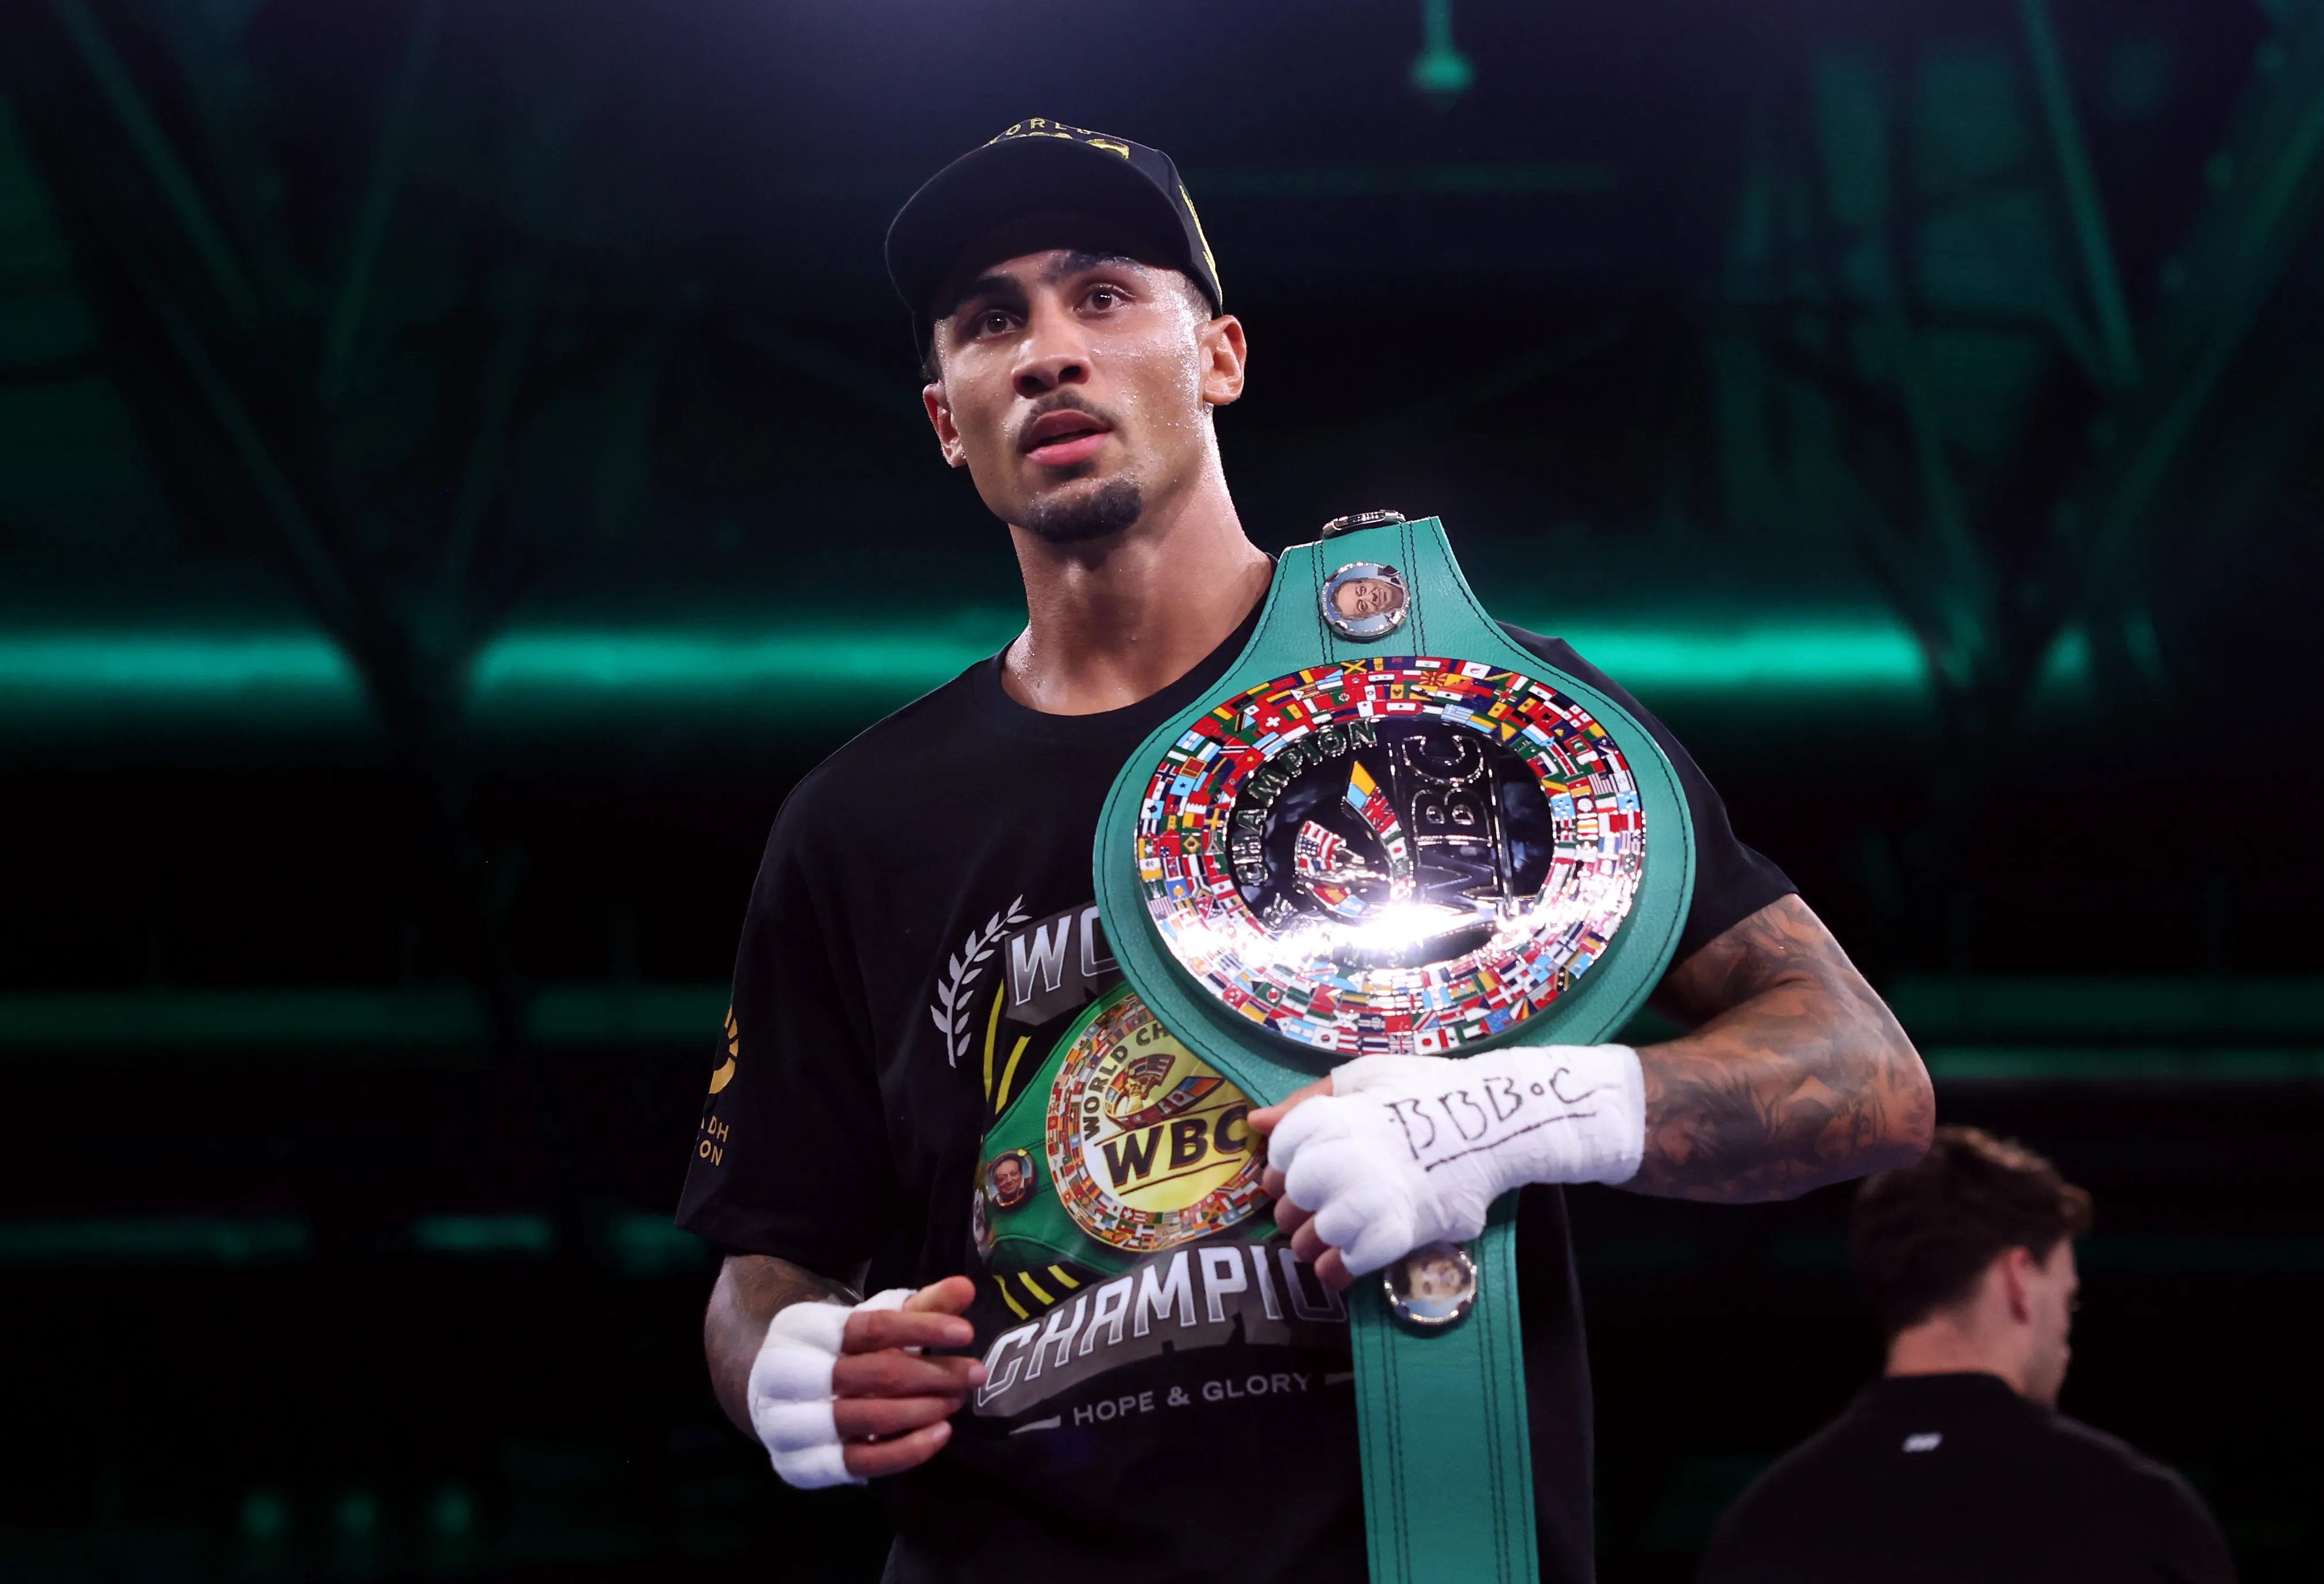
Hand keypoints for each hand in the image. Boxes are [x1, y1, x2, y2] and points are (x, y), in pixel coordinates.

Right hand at [749, 1275, 984, 1486]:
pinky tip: (941, 1433)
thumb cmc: (839, 1353)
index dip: (922, 1328)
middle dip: (934, 1373)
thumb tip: (967, 1287)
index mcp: (805, 1329)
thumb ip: (921, 1306)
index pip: (871, 1327)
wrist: (777, 1399)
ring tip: (957, 1400)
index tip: (966, 1332)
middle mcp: (790, 1376)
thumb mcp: (874, 1323)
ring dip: (924, 1410)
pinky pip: (863, 1462)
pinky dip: (907, 1450)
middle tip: (976, 1373)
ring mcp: (793, 1424)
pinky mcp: (803, 1465)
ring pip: (870, 1418)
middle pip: (876, 1373)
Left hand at [1252, 1047, 1645, 1288]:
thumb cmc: (1425, 1091)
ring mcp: (1370, 1197)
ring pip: (1315, 1236)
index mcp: (1332, 1117)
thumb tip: (1253, 1123)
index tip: (1296, 1174)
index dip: (1282, 1168)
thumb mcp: (1363, 1077)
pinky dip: (1339, 1269)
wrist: (1493, 1122)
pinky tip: (1338, 1267)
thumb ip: (1305, 1103)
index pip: (1280, 1153)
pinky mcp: (1399, 1230)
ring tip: (1327, 1237)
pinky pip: (1350, 1262)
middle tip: (1316, 1207)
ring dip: (1312, 1242)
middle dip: (1295, 1208)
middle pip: (1292, 1199)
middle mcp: (1344, 1158)